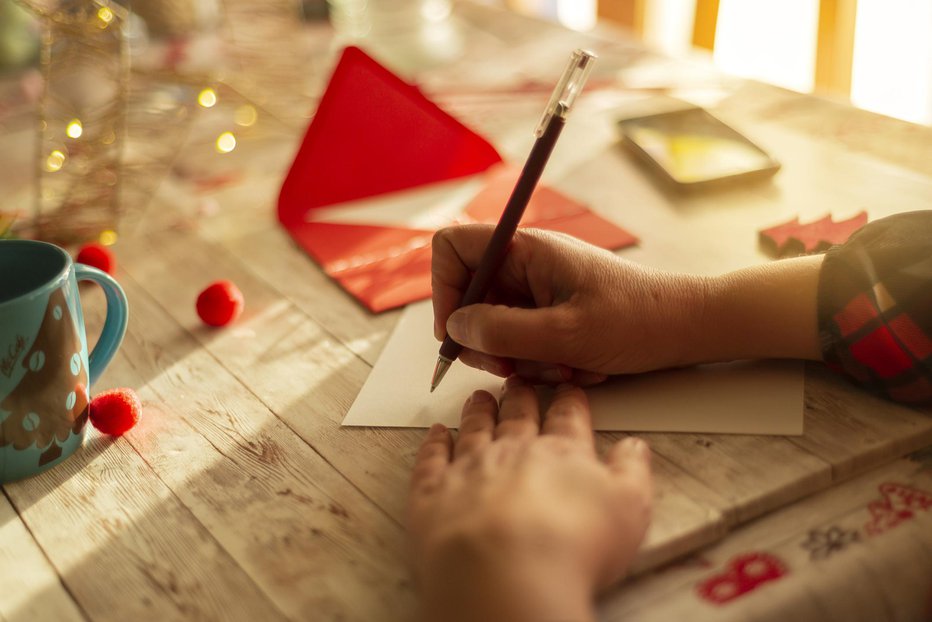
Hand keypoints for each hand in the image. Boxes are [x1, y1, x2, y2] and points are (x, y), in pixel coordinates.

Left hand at [407, 378, 652, 621]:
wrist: (506, 573)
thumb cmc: (570, 546)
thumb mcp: (629, 509)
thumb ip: (633, 472)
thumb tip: (635, 447)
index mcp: (561, 454)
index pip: (567, 418)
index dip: (569, 402)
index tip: (567, 389)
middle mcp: (512, 452)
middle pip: (517, 416)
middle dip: (520, 397)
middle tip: (518, 383)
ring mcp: (469, 469)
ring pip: (474, 429)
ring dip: (478, 412)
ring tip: (479, 397)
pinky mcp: (432, 493)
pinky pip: (431, 459)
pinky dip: (433, 443)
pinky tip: (435, 433)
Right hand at [431, 225, 822, 383]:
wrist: (688, 327)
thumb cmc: (638, 320)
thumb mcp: (565, 333)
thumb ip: (502, 330)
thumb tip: (456, 328)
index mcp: (526, 249)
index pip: (453, 249)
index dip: (444, 289)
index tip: (460, 331)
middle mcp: (526, 264)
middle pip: (469, 297)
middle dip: (486, 339)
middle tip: (512, 367)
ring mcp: (538, 288)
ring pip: (495, 325)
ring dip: (518, 356)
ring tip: (559, 367)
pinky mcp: (552, 310)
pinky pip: (522, 338)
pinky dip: (539, 359)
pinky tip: (574, 366)